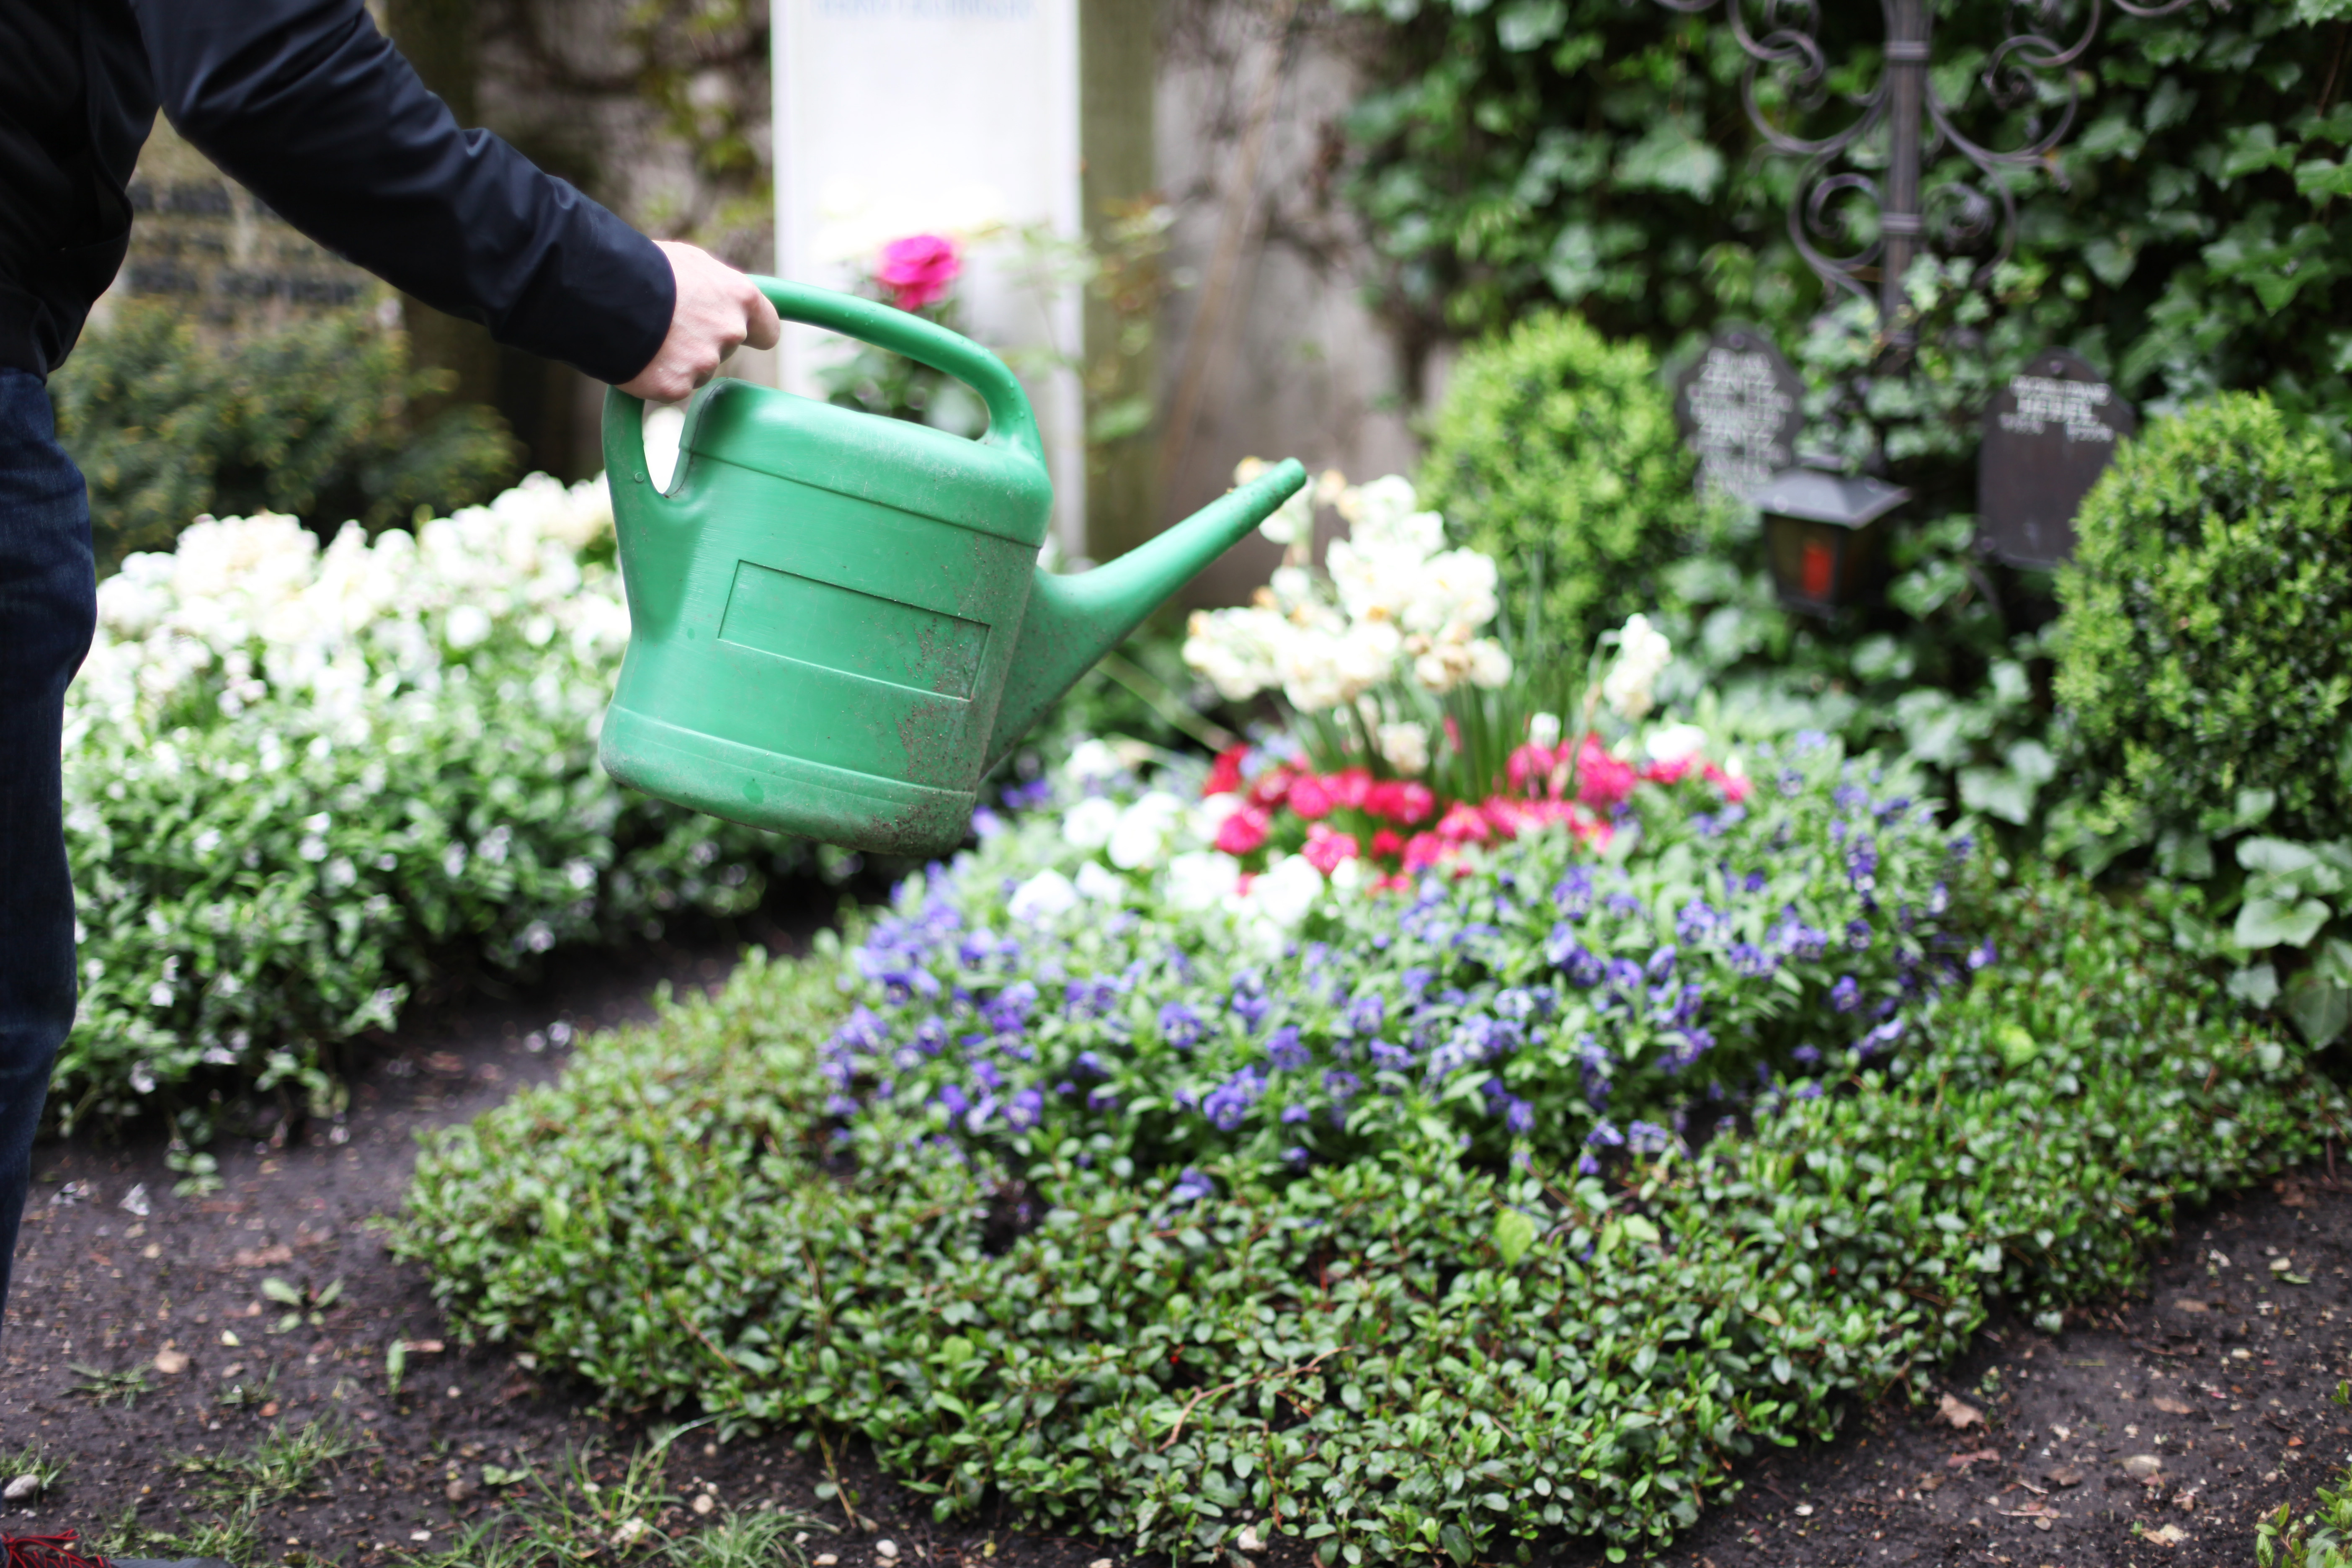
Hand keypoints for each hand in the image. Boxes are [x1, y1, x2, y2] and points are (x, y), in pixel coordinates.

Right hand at [616, 241, 782, 400]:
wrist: (602, 290)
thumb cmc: (644, 267)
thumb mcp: (690, 263)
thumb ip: (717, 287)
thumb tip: (723, 299)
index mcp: (741, 298)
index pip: (767, 330)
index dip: (754, 333)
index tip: (744, 335)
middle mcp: (731, 332)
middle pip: (727, 349)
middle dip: (704, 341)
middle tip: (671, 325)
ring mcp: (705, 363)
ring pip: (698, 370)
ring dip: (679, 359)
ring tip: (648, 334)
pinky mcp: (676, 387)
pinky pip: (672, 386)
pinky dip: (657, 376)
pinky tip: (639, 354)